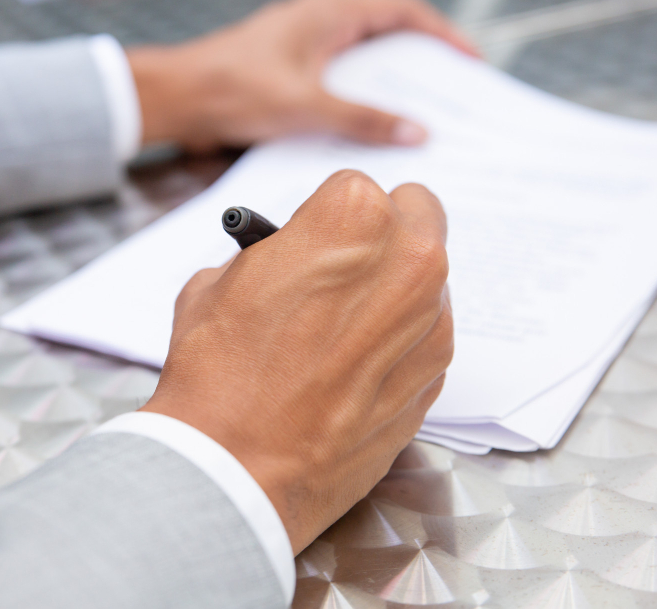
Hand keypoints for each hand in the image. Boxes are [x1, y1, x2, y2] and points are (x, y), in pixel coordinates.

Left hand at [127, 0, 476, 151]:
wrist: (178, 100)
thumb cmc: (233, 89)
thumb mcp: (308, 107)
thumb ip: (364, 120)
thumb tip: (415, 131)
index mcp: (329, 13)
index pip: (402, 11)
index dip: (441, 34)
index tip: (468, 60)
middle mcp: (319, 21)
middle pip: (386, 33)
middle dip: (421, 61)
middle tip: (450, 92)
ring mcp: (302, 45)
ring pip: (360, 59)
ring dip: (388, 83)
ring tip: (418, 115)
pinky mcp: (288, 70)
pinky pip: (337, 78)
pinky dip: (358, 97)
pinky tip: (368, 129)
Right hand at [140, 171, 453, 552]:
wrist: (238, 467)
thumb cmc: (220, 374)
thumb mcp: (221, 279)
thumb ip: (276, 250)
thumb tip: (292, 255)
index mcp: (353, 220)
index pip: (356, 188)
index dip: (325, 216)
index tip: (311, 239)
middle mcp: (408, 262)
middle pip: (415, 215)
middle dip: (380, 233)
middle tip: (343, 266)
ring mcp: (430, 322)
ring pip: (425, 274)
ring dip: (393, 285)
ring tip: (340, 326)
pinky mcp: (436, 374)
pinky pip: (427, 330)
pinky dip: (400, 336)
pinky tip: (352, 366)